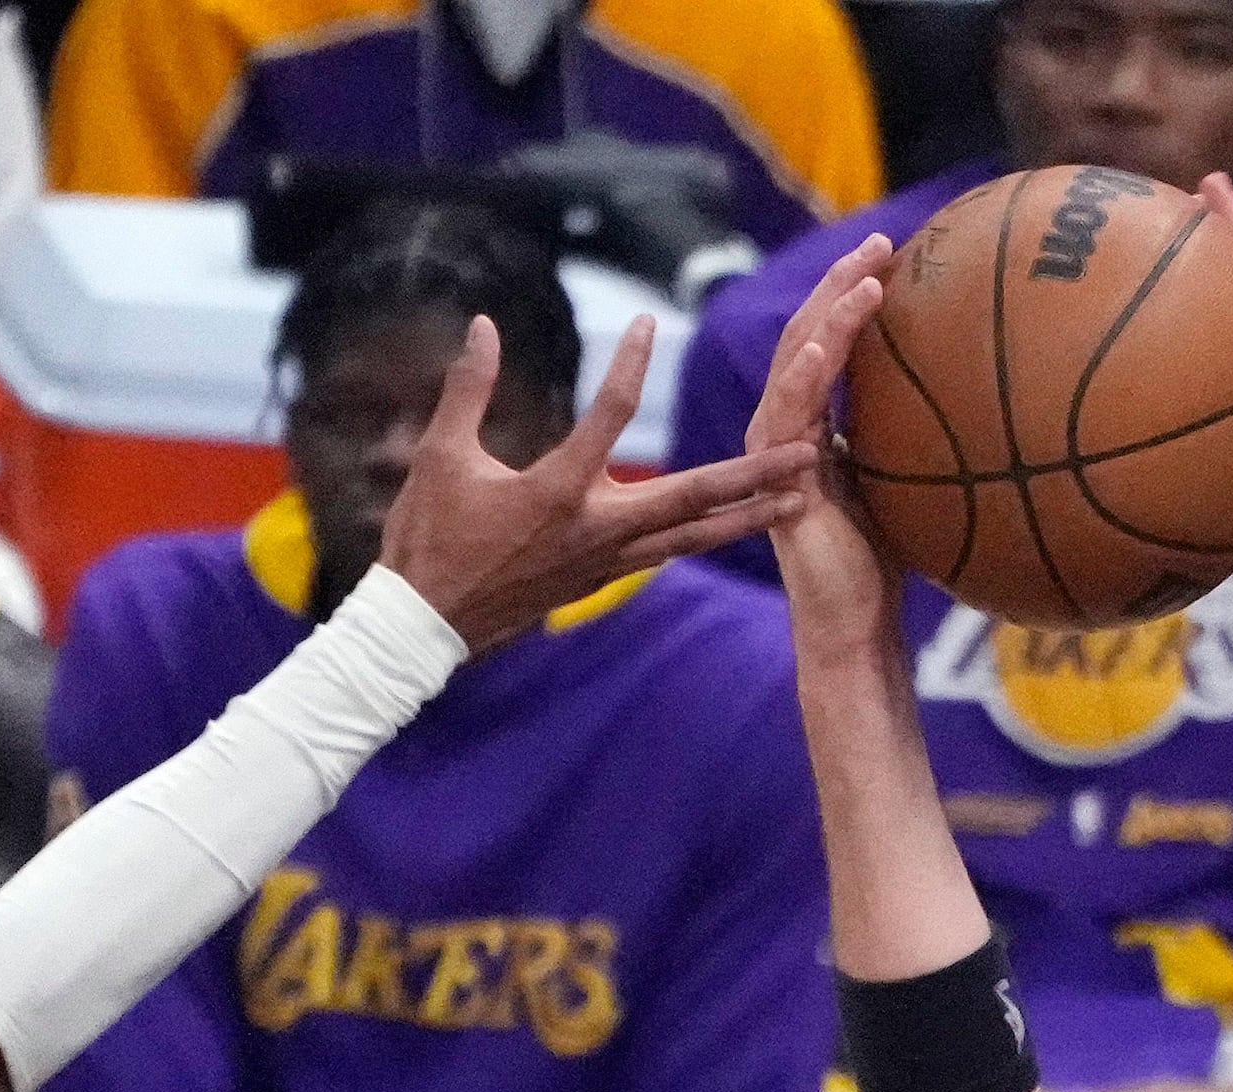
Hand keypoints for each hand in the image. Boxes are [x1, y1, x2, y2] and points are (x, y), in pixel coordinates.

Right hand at [371, 311, 809, 654]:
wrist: (423, 628)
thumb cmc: (427, 539)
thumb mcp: (439, 456)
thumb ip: (468, 387)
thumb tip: (482, 323)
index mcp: (557, 492)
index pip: (610, 417)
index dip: (630, 365)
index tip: (650, 322)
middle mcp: (596, 530)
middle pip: (693, 496)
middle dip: (754, 472)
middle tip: (809, 450)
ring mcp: (603, 562)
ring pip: (693, 535)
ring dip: (750, 513)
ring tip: (803, 495)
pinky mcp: (599, 579)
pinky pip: (668, 552)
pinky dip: (707, 535)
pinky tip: (735, 525)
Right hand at [741, 236, 902, 673]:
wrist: (854, 624)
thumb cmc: (886, 564)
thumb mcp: (913, 482)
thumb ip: (924, 437)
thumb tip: (992, 400)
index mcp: (814, 424)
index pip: (829, 341)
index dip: (855, 293)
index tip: (897, 253)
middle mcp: (787, 427)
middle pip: (807, 332)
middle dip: (842, 281)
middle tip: (882, 239)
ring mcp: (776, 448)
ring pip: (797, 357)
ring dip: (831, 309)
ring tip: (868, 272)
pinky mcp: (777, 474)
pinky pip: (791, 409)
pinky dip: (808, 369)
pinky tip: (832, 338)